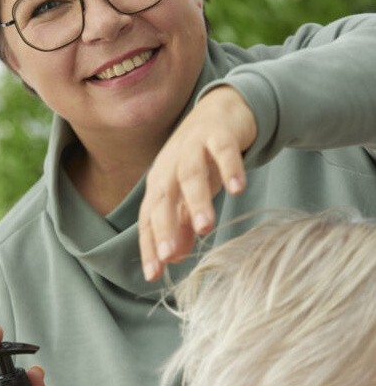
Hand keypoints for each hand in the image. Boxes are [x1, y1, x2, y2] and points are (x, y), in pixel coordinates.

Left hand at [139, 86, 256, 280]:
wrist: (219, 111)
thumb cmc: (200, 159)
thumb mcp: (188, 194)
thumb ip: (181, 224)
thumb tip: (173, 258)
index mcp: (160, 182)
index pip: (148, 217)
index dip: (149, 244)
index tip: (153, 274)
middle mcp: (170, 164)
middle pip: (163, 196)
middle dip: (165, 226)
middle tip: (170, 256)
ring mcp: (193, 147)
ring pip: (191, 174)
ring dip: (197, 200)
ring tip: (206, 227)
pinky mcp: (218, 134)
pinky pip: (223, 151)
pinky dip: (229, 168)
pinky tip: (238, 189)